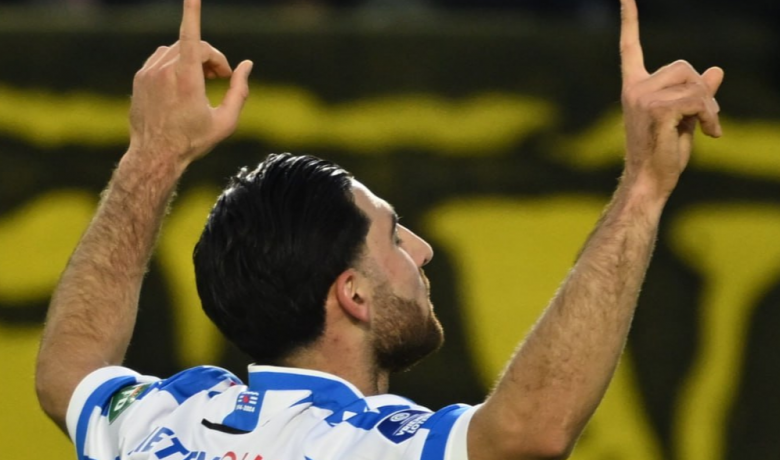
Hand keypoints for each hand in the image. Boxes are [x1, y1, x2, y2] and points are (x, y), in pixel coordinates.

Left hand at [128, 0, 252, 166]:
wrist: (155, 156)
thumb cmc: (193, 141)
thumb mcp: (225, 122)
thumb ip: (239, 91)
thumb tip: (247, 65)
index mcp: (186, 80)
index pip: (192, 37)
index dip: (192, 12)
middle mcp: (164, 71)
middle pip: (193, 46)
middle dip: (211, 57)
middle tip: (222, 77)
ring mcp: (148, 73)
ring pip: (176, 50)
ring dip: (194, 59)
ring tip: (204, 81)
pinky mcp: (140, 78)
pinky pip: (161, 59)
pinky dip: (176, 64)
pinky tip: (184, 85)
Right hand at [619, 0, 722, 197]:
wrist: (649, 181)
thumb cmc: (662, 155)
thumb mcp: (684, 119)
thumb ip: (696, 93)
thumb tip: (717, 70)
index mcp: (634, 88)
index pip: (630, 48)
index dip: (629, 22)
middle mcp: (634, 88)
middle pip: (684, 66)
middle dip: (703, 90)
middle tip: (707, 120)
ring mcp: (643, 97)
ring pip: (694, 81)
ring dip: (710, 105)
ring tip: (706, 130)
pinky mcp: (658, 108)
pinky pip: (698, 97)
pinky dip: (710, 115)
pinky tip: (708, 135)